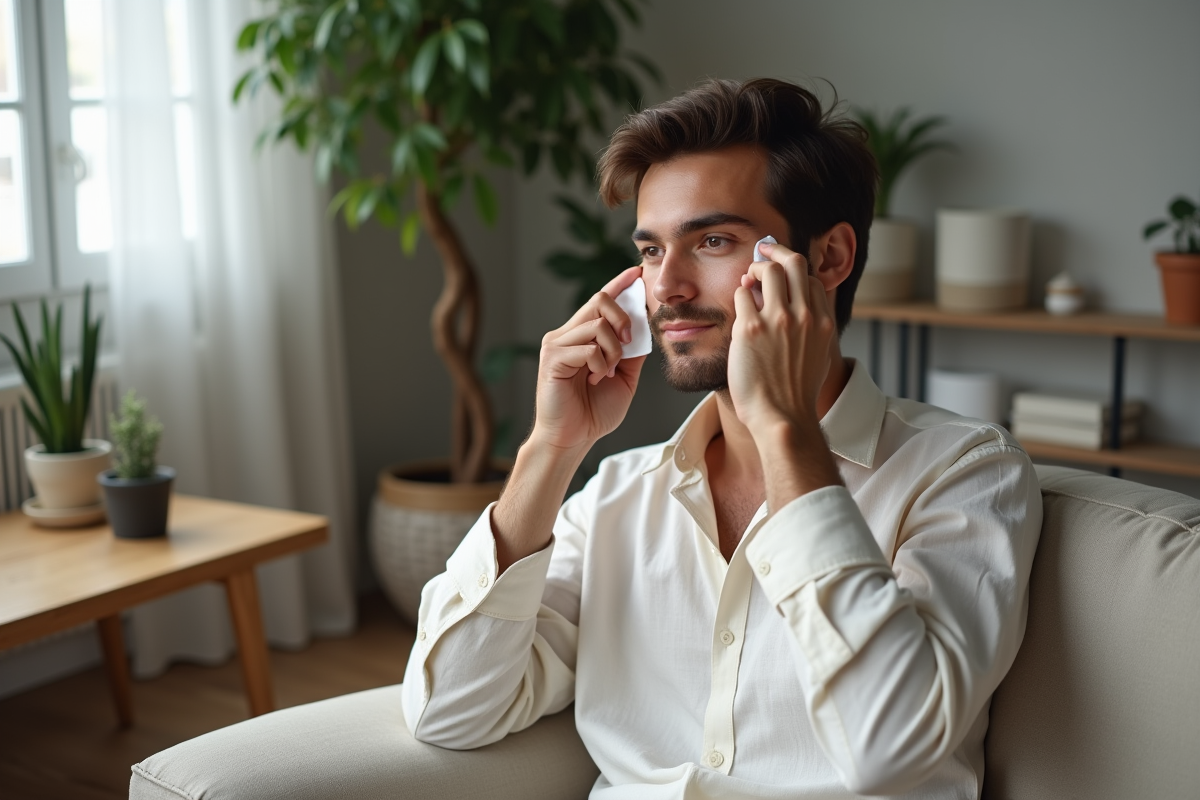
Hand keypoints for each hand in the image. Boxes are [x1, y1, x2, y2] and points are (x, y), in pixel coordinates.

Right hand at [529, 266, 647, 452]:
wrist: (573, 438)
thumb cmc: (594, 412)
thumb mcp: (624, 378)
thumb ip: (632, 352)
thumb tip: (645, 328)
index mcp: (582, 336)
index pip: (600, 301)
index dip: (618, 284)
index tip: (636, 273)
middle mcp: (566, 334)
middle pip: (599, 301)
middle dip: (622, 318)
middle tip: (627, 343)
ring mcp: (556, 344)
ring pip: (597, 325)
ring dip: (612, 350)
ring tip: (606, 372)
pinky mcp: (552, 358)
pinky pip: (587, 347)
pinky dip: (599, 364)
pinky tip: (594, 379)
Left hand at [728, 241, 835, 439]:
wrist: (782, 418)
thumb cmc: (795, 394)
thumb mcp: (819, 357)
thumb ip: (813, 330)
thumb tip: (800, 309)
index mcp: (822, 322)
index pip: (811, 279)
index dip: (794, 271)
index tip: (781, 271)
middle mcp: (804, 316)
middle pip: (794, 262)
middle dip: (776, 251)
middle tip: (763, 251)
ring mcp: (778, 320)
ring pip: (768, 270)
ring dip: (754, 269)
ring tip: (747, 280)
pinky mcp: (750, 329)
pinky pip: (741, 294)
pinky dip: (739, 295)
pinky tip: (738, 308)